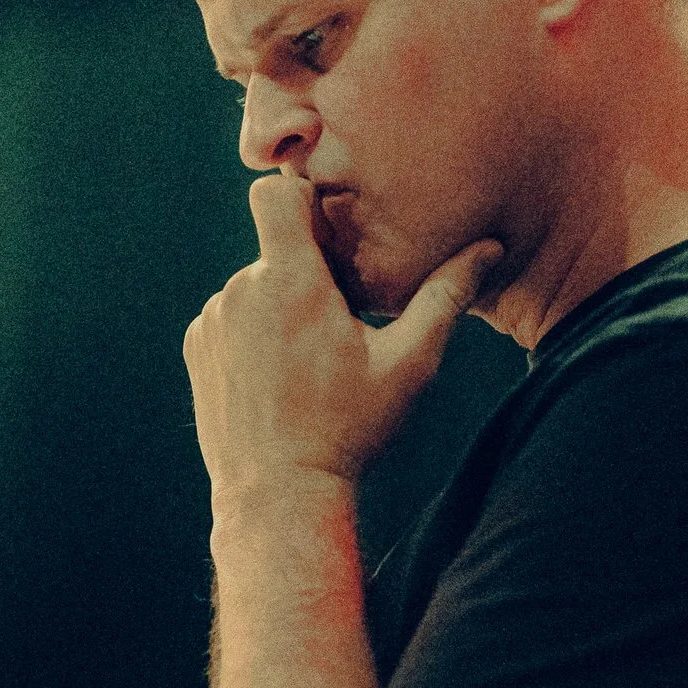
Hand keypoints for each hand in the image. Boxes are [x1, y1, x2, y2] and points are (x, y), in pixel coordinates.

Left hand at [185, 174, 500, 495]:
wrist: (278, 494)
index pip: (274, 192)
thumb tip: (489, 247)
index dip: (303, 199)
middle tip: (341, 323)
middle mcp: (241, 290)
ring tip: (310, 362)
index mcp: (291, 281)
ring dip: (281, 306)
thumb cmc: (350, 430)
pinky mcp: (198, 348)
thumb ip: (446, 296)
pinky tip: (280, 378)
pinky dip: (254, 334)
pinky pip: (230, 317)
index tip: (332, 232)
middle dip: (308, 271)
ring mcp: (214, 319)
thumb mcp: (409, 364)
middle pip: (277, 249)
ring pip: (254, 286)